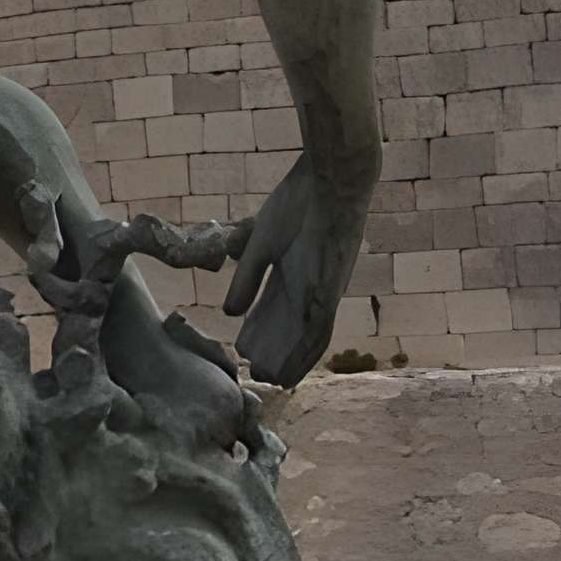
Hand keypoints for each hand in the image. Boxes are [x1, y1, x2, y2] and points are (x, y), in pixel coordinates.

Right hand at [224, 154, 371, 386]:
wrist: (331, 182)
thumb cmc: (297, 203)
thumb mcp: (262, 244)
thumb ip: (248, 278)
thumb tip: (229, 313)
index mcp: (296, 271)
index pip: (275, 310)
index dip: (259, 330)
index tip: (242, 346)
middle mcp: (313, 288)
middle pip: (291, 329)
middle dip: (273, 350)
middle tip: (254, 371)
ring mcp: (323, 292)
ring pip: (306, 339)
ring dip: (288, 360)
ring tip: (268, 378)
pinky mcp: (331, 294)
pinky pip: (318, 334)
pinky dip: (302, 356)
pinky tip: (287, 372)